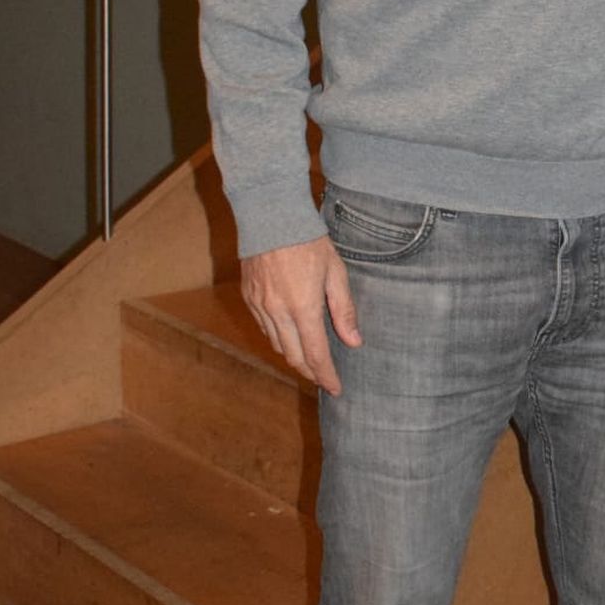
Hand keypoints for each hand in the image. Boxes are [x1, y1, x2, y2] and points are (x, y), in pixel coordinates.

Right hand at [240, 234, 361, 394]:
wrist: (271, 217)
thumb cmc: (309, 241)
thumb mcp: (336, 273)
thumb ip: (344, 309)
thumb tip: (354, 341)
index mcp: (303, 308)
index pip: (316, 355)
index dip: (326, 375)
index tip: (335, 388)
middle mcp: (278, 312)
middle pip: (294, 356)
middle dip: (310, 372)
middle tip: (323, 377)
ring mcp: (260, 306)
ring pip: (277, 345)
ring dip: (294, 356)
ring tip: (309, 359)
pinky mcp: (249, 298)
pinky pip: (264, 328)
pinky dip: (278, 338)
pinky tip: (289, 335)